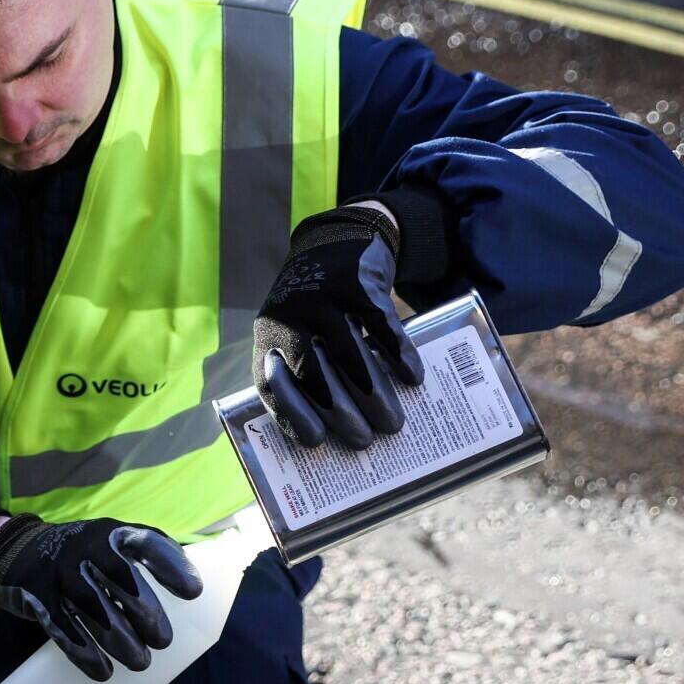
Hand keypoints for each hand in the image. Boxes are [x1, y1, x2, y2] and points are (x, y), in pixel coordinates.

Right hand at [0, 513, 201, 681]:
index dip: (170, 566)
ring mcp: (59, 573)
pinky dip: (83, 652)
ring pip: (91, 607)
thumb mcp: (112, 543)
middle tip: (162, 641)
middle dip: (144, 612)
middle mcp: (84, 548)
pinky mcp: (39, 599)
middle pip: (119, 579)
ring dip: (118, 638)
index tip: (193, 592)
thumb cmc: (84, 555)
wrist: (19, 552)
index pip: (145, 543)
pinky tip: (103, 672)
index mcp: (110, 533)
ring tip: (140, 662)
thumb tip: (195, 588)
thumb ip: (148, 557)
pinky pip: (62, 628)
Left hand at [253, 203, 424, 449]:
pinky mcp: (358, 285)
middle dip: (339, 412)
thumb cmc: (315, 307)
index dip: (291, 415)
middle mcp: (291, 318)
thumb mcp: (293, 331)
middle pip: (313, 374)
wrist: (336, 241)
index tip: (316, 442)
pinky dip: (398, 355)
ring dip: (373, 394)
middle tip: (364, 441)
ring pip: (349, 355)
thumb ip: (302, 370)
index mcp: (270, 338)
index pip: (272, 384)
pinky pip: (381, 326)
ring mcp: (324, 300)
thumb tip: (334, 430)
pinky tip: (413, 379)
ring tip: (392, 423)